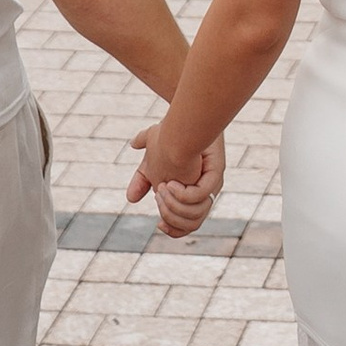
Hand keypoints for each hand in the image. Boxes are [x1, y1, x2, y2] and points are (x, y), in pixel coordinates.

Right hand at [130, 121, 224, 238]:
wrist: (187, 115)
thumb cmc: (170, 133)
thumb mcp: (151, 161)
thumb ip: (142, 179)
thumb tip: (130, 198)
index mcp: (191, 193)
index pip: (186, 225)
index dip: (173, 230)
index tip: (159, 224)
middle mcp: (204, 192)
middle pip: (190, 224)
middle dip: (170, 215)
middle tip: (158, 195)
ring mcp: (211, 184)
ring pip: (196, 215)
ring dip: (174, 207)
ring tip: (163, 189)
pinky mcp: (215, 173)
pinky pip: (201, 197)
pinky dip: (183, 196)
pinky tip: (171, 184)